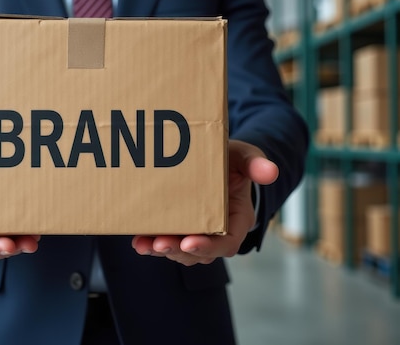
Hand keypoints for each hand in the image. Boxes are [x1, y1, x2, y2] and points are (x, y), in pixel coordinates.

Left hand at [131, 139, 278, 265]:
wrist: (214, 158)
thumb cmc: (232, 159)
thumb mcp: (245, 156)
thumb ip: (255, 163)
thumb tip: (270, 171)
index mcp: (238, 219)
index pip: (228, 243)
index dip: (209, 247)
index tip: (190, 242)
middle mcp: (217, 231)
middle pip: (200, 252)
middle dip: (178, 250)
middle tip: (160, 243)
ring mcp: (196, 232)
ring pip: (180, 250)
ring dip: (162, 250)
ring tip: (144, 244)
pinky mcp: (178, 227)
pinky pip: (166, 241)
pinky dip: (151, 243)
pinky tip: (138, 241)